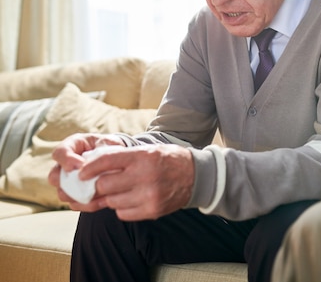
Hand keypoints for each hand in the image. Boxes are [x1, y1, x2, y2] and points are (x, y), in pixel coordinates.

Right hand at [48, 133, 125, 210]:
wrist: (117, 159)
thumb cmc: (109, 146)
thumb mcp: (108, 141)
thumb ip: (103, 146)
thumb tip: (97, 159)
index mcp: (71, 146)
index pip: (59, 153)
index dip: (66, 160)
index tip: (80, 165)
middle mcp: (65, 165)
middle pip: (54, 177)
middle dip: (67, 182)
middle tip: (85, 182)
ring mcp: (68, 182)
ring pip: (62, 193)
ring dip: (77, 195)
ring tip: (94, 192)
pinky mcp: (76, 195)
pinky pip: (75, 204)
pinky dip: (86, 204)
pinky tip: (101, 200)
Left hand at [49, 134, 194, 220]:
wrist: (196, 176)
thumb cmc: (167, 160)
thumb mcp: (148, 151)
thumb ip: (123, 158)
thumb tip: (91, 168)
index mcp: (143, 157)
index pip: (106, 161)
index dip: (89, 168)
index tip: (81, 173)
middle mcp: (145, 176)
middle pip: (105, 185)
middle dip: (98, 185)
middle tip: (98, 184)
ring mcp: (149, 196)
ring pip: (112, 201)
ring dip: (110, 197)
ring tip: (120, 190)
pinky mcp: (152, 211)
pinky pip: (123, 213)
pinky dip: (122, 207)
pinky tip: (130, 199)